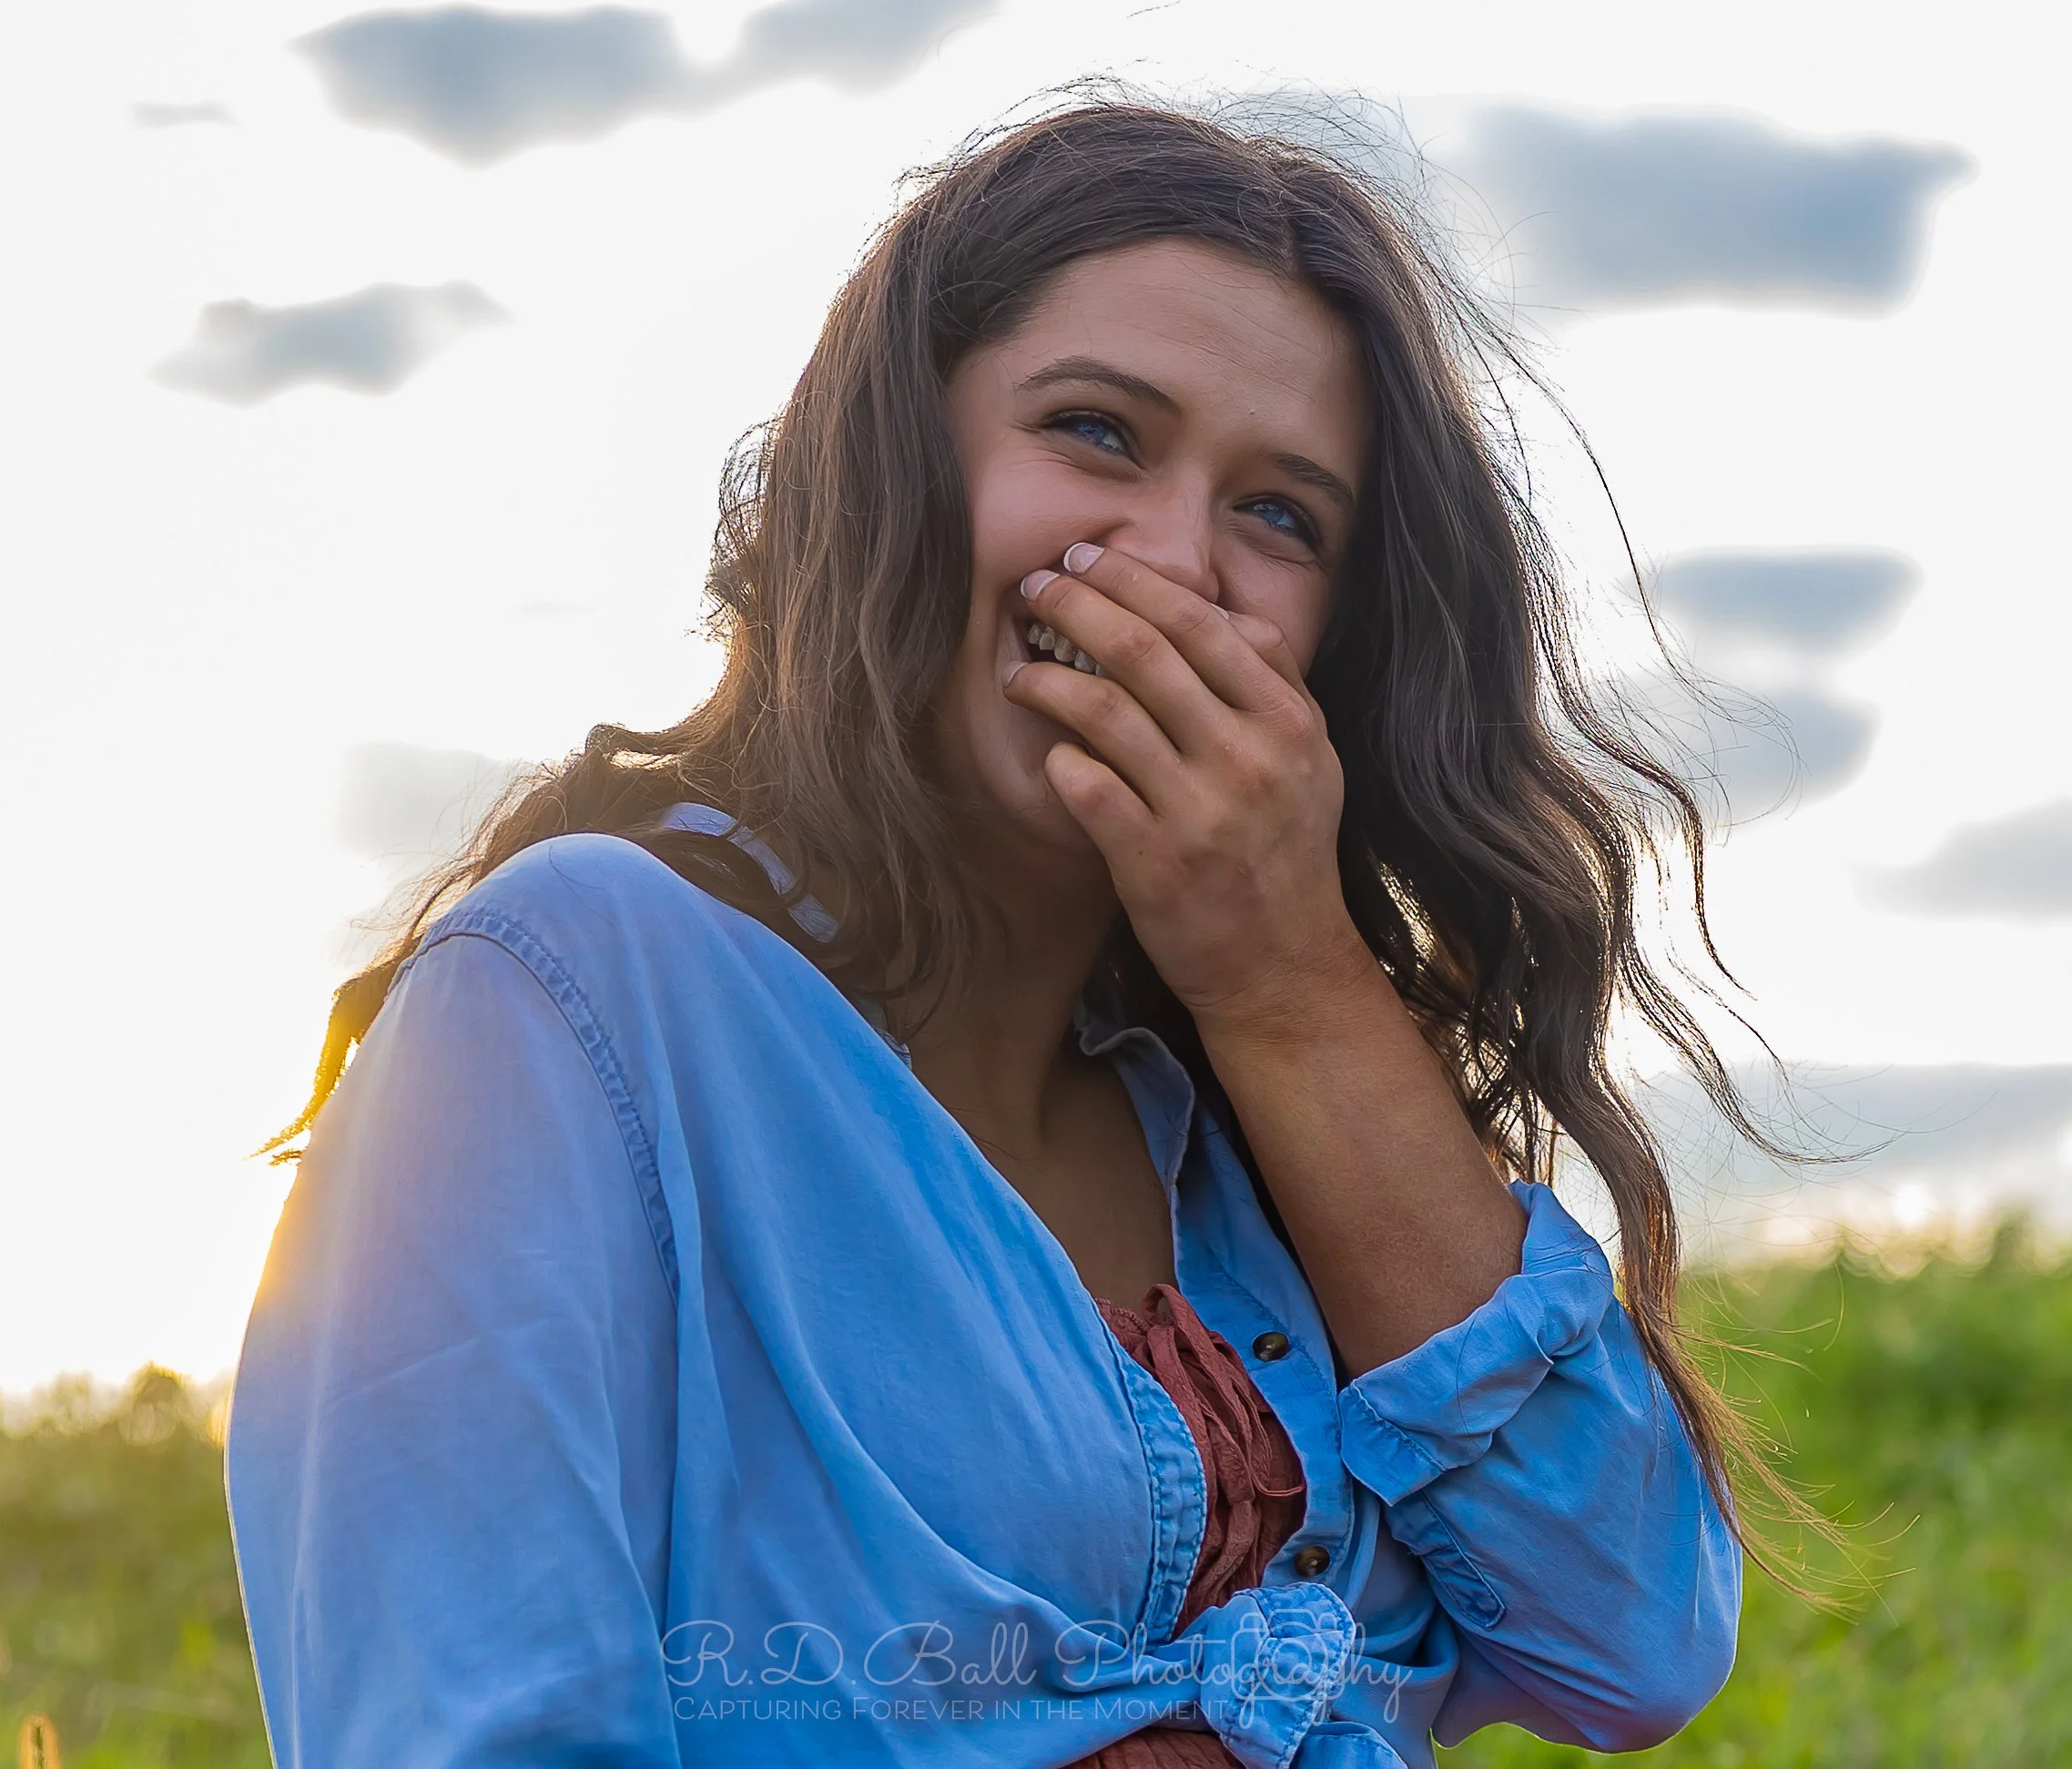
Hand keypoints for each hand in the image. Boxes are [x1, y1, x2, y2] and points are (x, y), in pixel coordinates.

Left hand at [1003, 541, 1368, 1024]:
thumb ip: (1271, 681)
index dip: (1133, 579)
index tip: (1085, 560)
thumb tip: (1212, 607)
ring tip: (1018, 673)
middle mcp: (1247, 756)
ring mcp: (1199, 811)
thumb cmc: (1286, 853)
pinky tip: (1049, 752)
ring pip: (1102, 710)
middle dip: (1074, 605)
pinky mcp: (1153, 862)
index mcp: (1287, 720)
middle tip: (1032, 590)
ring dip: (1046, 679)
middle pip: (1143, 649)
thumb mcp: (1309, 759)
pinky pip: (1085, 785)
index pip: (1200, 621)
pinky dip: (1058, 759)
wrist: (1283, 966)